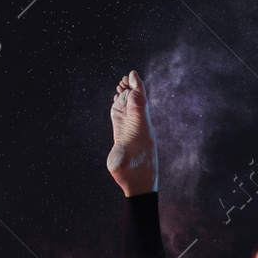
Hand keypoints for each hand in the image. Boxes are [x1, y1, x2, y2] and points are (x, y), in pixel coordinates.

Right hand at [107, 69, 157, 195]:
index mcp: (140, 128)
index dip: (137, 87)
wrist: (139, 183)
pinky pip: (123, 114)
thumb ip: (121, 162)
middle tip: (124, 79)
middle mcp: (137, 125)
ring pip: (130, 105)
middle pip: (136, 99)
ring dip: (126, 94)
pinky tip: (117, 98)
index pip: (140, 102)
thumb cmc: (134, 174)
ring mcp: (130, 127)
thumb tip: (116, 163)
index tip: (132, 74)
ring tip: (120, 84)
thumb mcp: (126, 168)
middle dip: (131, 87)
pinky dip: (121, 104)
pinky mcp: (123, 132)